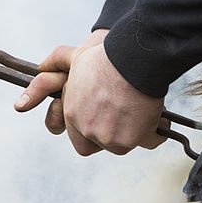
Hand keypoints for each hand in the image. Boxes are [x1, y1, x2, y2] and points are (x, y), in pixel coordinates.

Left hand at [14, 30, 166, 155]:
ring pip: (124, 144)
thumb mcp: (75, 57)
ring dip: (134, 133)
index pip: (80, 139)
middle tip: (126, 121)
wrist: (131, 60)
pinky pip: (148, 141)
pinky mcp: (131, 139)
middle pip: (101, 145)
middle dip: (113, 136)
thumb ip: (56, 63)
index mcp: (73, 115)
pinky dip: (155, 132)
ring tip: (143, 113)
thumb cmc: (105, 57)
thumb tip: (40, 66)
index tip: (107, 120)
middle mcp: (88, 130)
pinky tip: (161, 119)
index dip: (94, 130)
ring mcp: (109, 138)